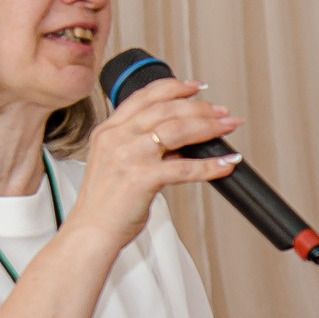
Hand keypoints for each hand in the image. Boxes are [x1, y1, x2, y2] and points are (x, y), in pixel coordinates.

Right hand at [67, 76, 244, 248]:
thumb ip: (143, 146)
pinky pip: (184, 167)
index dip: (174, 87)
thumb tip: (181, 141)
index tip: (196, 87)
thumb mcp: (117, 163)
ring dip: (209, 127)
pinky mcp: (141, 179)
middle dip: (200, 108)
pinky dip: (210, 165)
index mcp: (109, 130)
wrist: (91, 231)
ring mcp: (128, 156)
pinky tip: (225, 164)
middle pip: (166, 109)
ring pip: (177, 130)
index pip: (144, 96)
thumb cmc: (105, 202)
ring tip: (228, 127)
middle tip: (223, 112)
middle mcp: (116, 138)